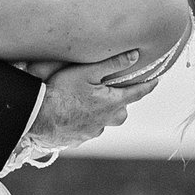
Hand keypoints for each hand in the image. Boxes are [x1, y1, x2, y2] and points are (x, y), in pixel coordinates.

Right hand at [17, 50, 164, 157]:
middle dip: (118, 101)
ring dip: (100, 112)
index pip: (137, 92)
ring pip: (104, 120)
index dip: (148, 85)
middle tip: (109, 90)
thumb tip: (135, 55)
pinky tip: (72, 113)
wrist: (37, 117)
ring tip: (86, 101)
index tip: (156, 80)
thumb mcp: (86, 71)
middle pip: (121, 110)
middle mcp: (108, 120)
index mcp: (113, 103)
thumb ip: (112, 63)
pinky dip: (84, 121)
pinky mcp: (80, 139)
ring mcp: (94, 131)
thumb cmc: (61, 92)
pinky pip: (88, 128)